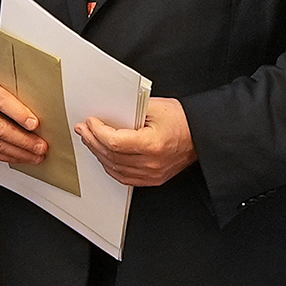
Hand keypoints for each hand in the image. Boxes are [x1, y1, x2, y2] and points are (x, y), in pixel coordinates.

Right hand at [0, 70, 45, 163]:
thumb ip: (14, 94)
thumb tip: (39, 111)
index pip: (1, 101)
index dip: (19, 114)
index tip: (35, 124)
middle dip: (23, 140)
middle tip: (40, 146)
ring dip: (18, 152)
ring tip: (35, 155)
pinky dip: (7, 157)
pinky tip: (20, 157)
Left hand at [75, 97, 196, 186]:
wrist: (201, 136)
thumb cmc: (182, 120)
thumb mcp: (155, 107)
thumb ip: (129, 110)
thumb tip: (106, 113)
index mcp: (153, 144)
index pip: (114, 142)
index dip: (98, 132)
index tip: (90, 122)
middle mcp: (152, 163)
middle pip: (111, 156)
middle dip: (93, 141)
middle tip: (84, 130)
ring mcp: (152, 174)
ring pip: (114, 169)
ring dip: (98, 154)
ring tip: (90, 140)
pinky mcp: (153, 178)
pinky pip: (124, 177)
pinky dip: (110, 166)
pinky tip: (103, 156)